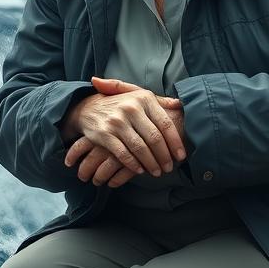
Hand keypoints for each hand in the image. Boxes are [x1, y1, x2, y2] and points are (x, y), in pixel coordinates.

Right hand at [64, 76, 187, 185]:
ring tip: (157, 172)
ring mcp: (117, 121)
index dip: (175, 142)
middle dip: (164, 156)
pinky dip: (133, 165)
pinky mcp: (104, 134)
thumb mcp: (138, 96)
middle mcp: (131, 108)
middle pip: (154, 138)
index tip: (181, 156)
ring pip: (140, 148)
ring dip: (151, 163)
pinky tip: (139, 170)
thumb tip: (179, 104)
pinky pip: (123, 154)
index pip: (165, 124)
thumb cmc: (120, 104)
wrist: (87, 107)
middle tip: (169, 168)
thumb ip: (159, 100)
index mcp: (144, 98)